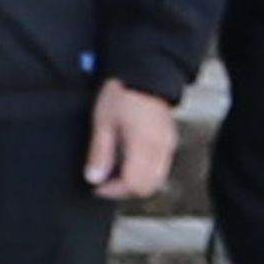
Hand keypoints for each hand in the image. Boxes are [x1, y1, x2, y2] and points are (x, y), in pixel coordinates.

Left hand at [88, 78, 182, 203]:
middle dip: (124, 190)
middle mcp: (161, 148)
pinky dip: (144, 172)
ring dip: (135, 182)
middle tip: (104, 181)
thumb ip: (100, 153)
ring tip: (114, 171)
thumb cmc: (121, 94)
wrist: (144, 72)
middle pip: (148, 187)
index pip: (135, 184)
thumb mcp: (103, 121)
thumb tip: (94, 179)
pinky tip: (127, 160)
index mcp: (144, 144)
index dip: (114, 191)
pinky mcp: (170, 141)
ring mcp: (168, 145)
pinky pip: (160, 167)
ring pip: (156, 180)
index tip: (97, 186)